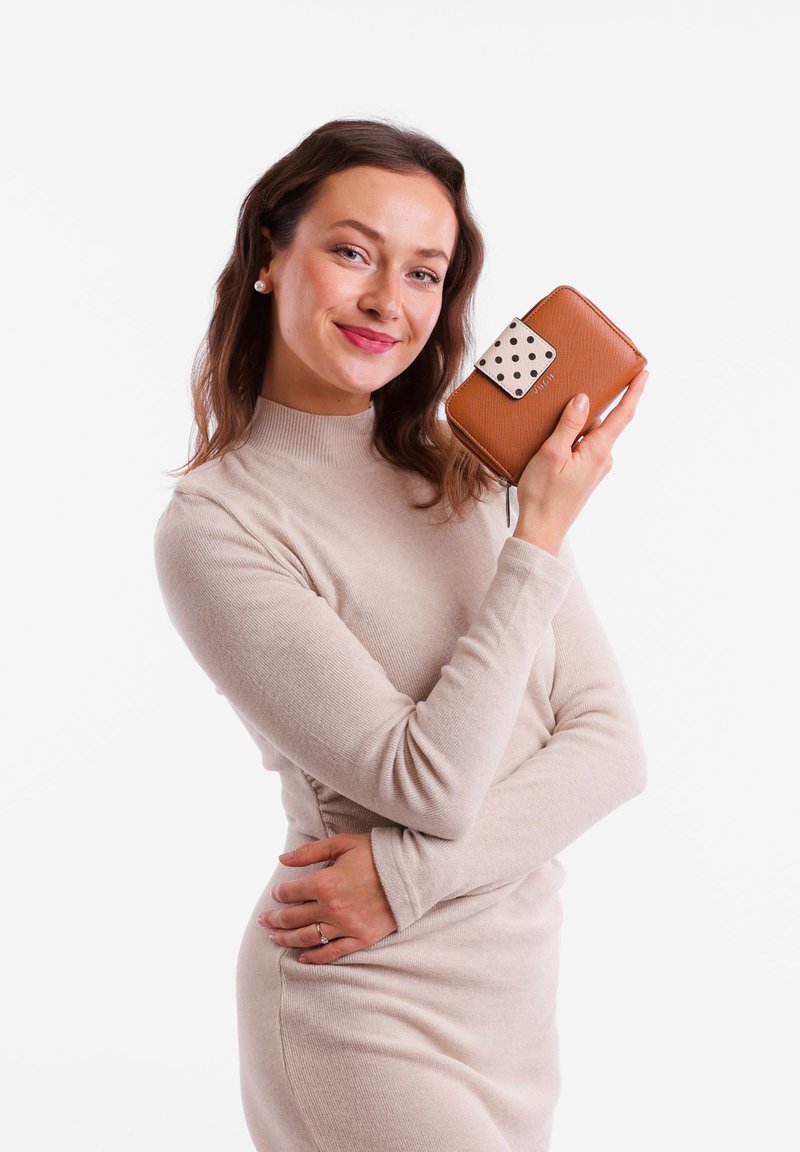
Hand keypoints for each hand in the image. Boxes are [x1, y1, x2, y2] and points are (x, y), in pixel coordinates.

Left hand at [258, 833, 398, 963]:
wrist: (413, 872)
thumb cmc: (377, 853)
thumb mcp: (342, 844)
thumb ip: (309, 852)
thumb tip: (282, 859)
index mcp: (325, 882)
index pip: (290, 892)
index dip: (280, 893)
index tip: (277, 893)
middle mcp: (331, 908)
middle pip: (293, 917)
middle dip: (275, 919)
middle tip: (264, 920)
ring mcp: (346, 926)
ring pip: (307, 937)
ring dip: (286, 939)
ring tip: (274, 938)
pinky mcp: (361, 939)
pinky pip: (332, 953)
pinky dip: (315, 957)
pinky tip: (303, 957)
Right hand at [513, 369, 647, 555]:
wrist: (542, 529)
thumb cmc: (543, 495)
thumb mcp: (552, 453)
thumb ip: (569, 424)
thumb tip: (584, 399)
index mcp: (598, 451)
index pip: (622, 415)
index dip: (634, 393)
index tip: (644, 374)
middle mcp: (602, 459)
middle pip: (604, 422)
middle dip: (596, 406)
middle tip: (581, 390)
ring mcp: (595, 468)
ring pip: (591, 436)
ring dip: (578, 426)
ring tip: (555, 424)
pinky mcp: (585, 475)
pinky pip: (584, 448)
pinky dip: (573, 440)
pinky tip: (555, 443)